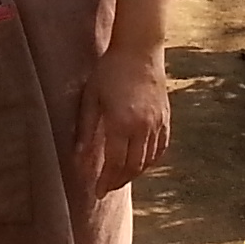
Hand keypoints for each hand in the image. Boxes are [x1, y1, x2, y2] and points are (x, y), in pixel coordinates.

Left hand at [71, 47, 171, 197]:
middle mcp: (143, 127)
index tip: (97, 192)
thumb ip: (86, 130)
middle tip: (106, 188)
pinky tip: (141, 163)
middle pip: (133, 166)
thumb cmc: (109, 72)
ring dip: (134, 173)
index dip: (105, 180)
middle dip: (118, 181)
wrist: (139, 50)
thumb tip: (78, 158)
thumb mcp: (91, 98)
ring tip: (120, 177)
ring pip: (148, 160)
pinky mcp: (166, 118)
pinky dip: (151, 160)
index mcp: (121, 123)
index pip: (114, 163)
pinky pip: (161, 148)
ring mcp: (157, 124)